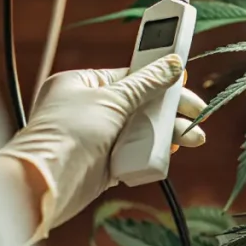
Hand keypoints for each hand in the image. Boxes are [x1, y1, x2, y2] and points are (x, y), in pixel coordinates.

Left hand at [0, 54, 205, 240]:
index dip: (159, 79)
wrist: (47, 183)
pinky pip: (135, 153)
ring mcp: (96, 136)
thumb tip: (171, 63)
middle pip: (140, 104)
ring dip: (167, 133)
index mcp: (82, 84)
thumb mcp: (114, 100)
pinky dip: (152, 153)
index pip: (129, 76)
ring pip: (140, 130)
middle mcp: (88, 108)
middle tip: (198, 113)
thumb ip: (147, 83)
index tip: (184, 81)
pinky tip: (170, 152)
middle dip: (170, 111)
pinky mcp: (103, 163)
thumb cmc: (68, 133)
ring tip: (193, 138)